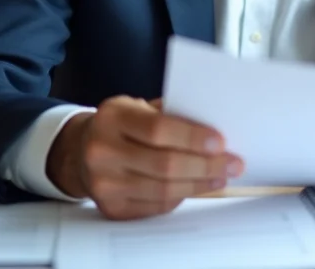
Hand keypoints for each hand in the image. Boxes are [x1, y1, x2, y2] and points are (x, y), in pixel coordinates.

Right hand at [45, 96, 243, 219]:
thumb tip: (214, 126)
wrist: (81, 150)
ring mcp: (104, 183)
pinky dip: (181, 197)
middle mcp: (102, 151)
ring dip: (199, 184)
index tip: (221, 142)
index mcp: (112, 118)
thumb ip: (170, 113)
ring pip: (163, 190)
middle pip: (164, 164)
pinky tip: (198, 187)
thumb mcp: (138, 107)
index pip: (157, 129)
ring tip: (221, 176)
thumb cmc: (121, 125)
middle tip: (233, 163)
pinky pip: (155, 206)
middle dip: (205, 165)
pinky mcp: (111, 207)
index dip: (192, 137)